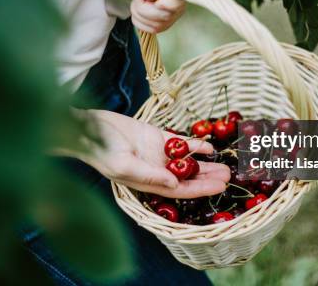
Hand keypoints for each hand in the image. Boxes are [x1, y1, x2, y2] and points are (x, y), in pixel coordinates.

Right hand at [60, 110, 229, 197]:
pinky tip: (209, 147)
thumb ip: (149, 176)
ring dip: (205, 165)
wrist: (89, 127)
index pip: (180, 191)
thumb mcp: (123, 166)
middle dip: (208, 178)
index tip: (220, 188)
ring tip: (225, 166)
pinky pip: (180, 143)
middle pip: (188, 178)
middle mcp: (156, 171)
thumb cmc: (101, 150)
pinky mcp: (157, 137)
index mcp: (148, 183)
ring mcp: (157, 154)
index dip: (200, 190)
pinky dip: (194, 145)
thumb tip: (175, 185)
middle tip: (229, 176)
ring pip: (187, 162)